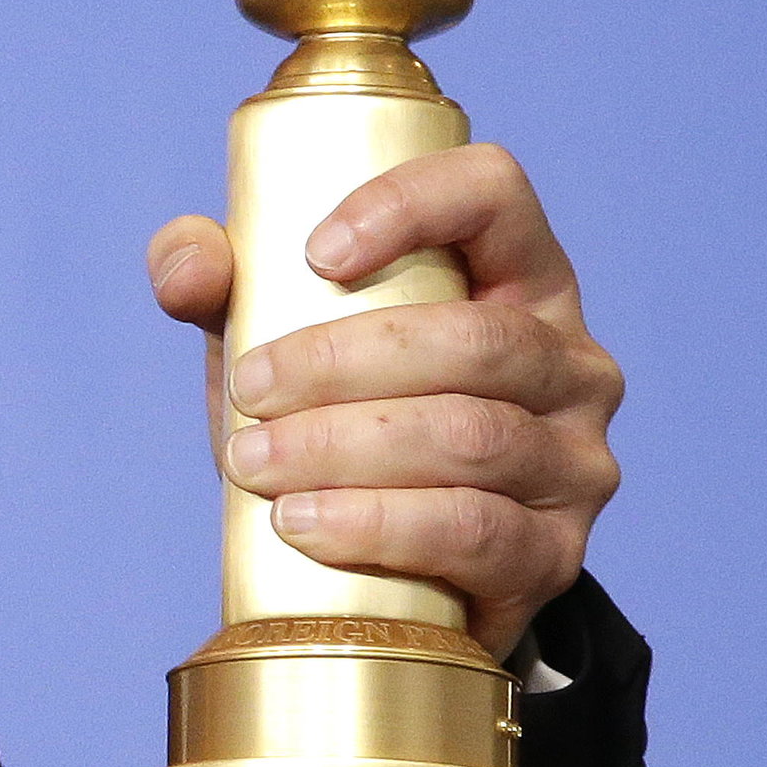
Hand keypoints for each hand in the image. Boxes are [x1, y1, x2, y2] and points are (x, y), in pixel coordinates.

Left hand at [145, 143, 622, 661]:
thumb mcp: (277, 343)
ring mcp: (575, 462)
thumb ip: (221, 288)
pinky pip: (476, 532)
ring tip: (254, 465)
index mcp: (519, 280)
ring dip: (343, 448)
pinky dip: (378, 525)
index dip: (410, 205)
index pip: (493, 193)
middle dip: (341, 363)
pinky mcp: (554, 555)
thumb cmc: (334, 424)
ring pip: (471, 437)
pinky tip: (304, 524)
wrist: (378, 572)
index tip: (314, 254)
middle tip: (252, 393)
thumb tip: (190, 266)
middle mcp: (573, 363)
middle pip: (474, 338)